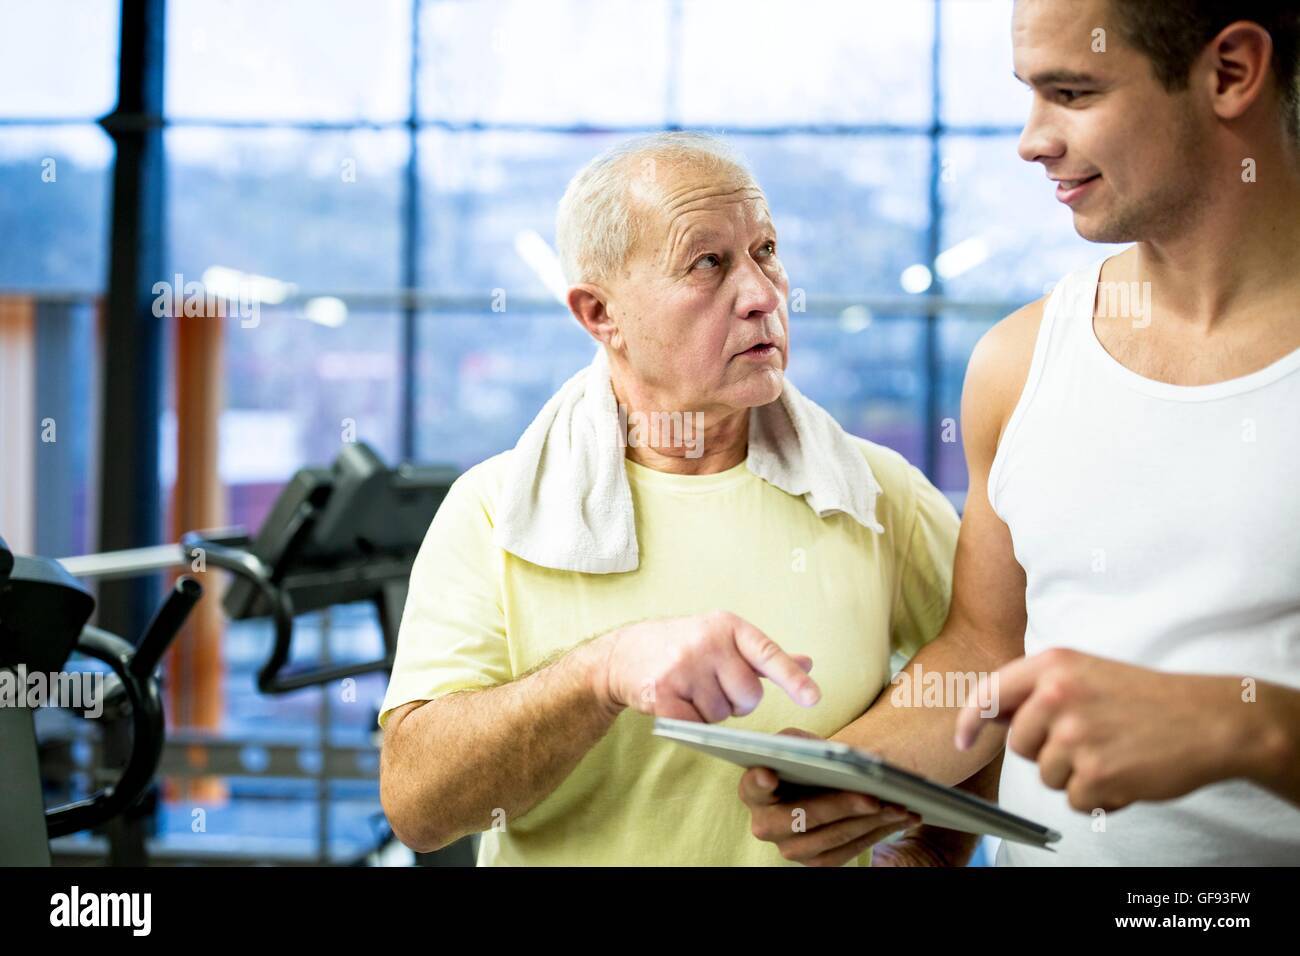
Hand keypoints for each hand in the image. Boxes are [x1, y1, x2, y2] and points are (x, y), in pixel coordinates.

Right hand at [593, 611, 819, 721]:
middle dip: (737, 701)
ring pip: (722, 715)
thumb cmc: (682, 646)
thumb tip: (808, 663)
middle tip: (714, 685)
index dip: (792, 678)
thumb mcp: (723, 638)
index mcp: (726, 626)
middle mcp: (706, 643)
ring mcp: (682, 667)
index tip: (813, 698)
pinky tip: (677, 702)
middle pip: (748, 696)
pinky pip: (697, 725)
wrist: (624, 654)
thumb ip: (764, 656)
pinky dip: (691, 721)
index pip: (767, 654)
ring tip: (690, 690)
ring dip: (710, 712)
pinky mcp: (662, 693)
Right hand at [739, 728, 920, 865]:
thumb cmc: (808, 760)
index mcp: (754, 791)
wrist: (821, 786)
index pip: (752, 785)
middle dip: (839, 806)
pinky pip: (850, 851)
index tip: (770, 773)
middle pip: (800, 817)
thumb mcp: (800, 744)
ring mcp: (791, 848)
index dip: (760, 782)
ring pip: (832, 838)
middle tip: (872, 796)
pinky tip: (903, 817)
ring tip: (899, 806)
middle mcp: (765, 825)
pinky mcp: (817, 862)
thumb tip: (829, 753)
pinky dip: (879, 833)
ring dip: (870, 822)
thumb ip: (802, 742)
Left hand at [954, 648, 1257, 811]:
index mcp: (1053, 664)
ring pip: (1047, 776)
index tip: (961, 740)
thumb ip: (1038, 690)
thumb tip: (990, 716)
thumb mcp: (1086, 674)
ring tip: (1113, 752)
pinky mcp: (1095, 772)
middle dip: (1046, 752)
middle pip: (1019, 745)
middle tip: (1089, 739)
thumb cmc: (1147, 699)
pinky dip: (1098, 795)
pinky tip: (1126, 772)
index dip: (970, 720)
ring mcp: (1075, 734)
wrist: (1210, 720)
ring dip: (1076, 775)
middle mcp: (1057, 695)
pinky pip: (1074, 799)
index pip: (990, 693)